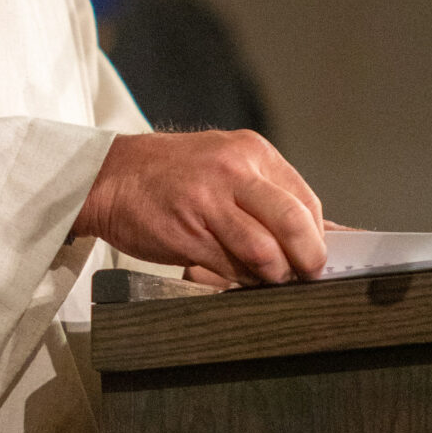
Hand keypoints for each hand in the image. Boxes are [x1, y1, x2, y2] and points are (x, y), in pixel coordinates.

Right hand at [74, 129, 325, 284]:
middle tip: (307, 276)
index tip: (318, 256)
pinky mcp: (187, 232)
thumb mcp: (226, 167)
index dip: (317, 236)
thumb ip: (269, 196)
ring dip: (274, 275)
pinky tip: (237, 277)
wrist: (110, 177)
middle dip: (308, 259)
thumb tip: (321, 233)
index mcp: (252, 152)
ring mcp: (209, 200)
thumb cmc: (172, 176)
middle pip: (293, 223)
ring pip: (265, 250)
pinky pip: (230, 267)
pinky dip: (241, 280)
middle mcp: (234, 170)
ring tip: (268, 280)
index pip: (305, 200)